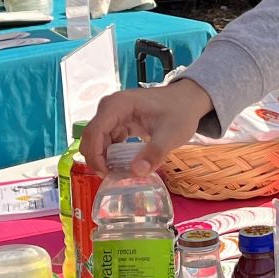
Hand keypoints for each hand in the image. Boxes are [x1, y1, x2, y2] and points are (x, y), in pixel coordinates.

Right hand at [79, 79, 214, 174]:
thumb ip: (155, 153)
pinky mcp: (118, 122)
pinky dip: (109, 154)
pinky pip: (106, 140)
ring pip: (96, 139)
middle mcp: (111, 107)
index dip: (95, 154)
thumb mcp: (172, 134)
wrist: (188, 99)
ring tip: (116, 174)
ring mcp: (113, 114)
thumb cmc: (180, 112)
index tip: (105, 174)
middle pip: (91, 135)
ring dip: (102, 157)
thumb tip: (136, 172)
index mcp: (119, 104)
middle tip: (109, 178)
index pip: (95, 131)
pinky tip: (120, 165)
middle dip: (96, 158)